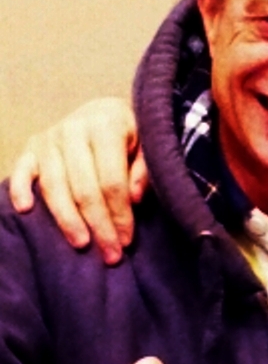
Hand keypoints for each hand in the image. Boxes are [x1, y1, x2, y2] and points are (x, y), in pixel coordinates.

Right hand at [8, 98, 145, 264]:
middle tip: (110, 254)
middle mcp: (74, 128)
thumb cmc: (132, 134)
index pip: (111, 179)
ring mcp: (50, 137)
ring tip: (82, 245)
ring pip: (55, 186)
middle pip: (84, 187)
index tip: (126, 240)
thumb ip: (145, 170)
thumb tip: (133, 200)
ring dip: (68, 220)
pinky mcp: (32, 146)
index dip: (119, 213)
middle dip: (98, 224)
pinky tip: (26, 210)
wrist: (106, 110)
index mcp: (107, 124)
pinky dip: (21, 189)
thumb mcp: (149, 144)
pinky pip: (22, 170)